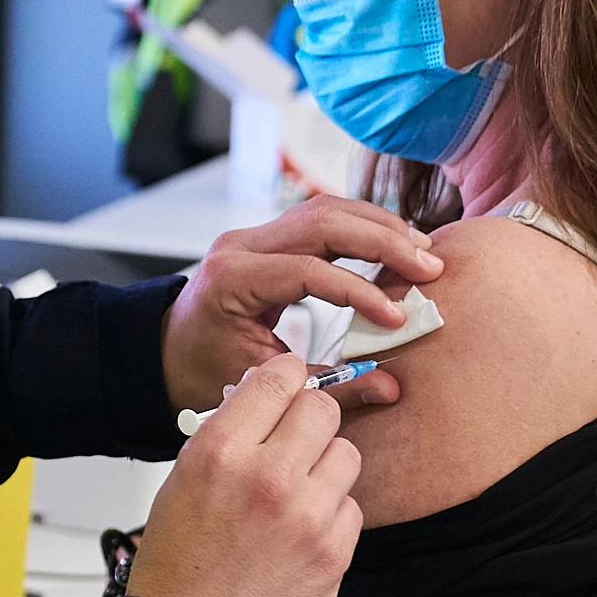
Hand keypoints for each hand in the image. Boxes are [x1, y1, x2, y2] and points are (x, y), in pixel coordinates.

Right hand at [129, 355, 364, 596]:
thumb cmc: (178, 571)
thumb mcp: (182, 484)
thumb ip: (228, 438)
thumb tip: (265, 401)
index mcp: (219, 450)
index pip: (279, 378)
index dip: (288, 381)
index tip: (289, 391)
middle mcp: (266, 475)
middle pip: (323, 409)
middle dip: (311, 423)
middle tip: (296, 445)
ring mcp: (306, 514)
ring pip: (346, 455)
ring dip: (326, 470)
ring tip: (297, 498)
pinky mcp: (333, 552)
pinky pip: (352, 508)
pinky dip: (333, 517)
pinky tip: (302, 537)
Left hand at [163, 197, 442, 412]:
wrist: (168, 352)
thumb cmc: (204, 370)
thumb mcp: (262, 382)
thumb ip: (327, 383)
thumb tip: (391, 386)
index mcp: (232, 279)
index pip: (308, 270)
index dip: (359, 291)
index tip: (397, 317)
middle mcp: (241, 245)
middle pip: (322, 222)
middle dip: (382, 241)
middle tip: (428, 266)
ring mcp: (254, 235)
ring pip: (326, 209)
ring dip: (379, 226)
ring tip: (421, 251)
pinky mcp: (270, 237)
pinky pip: (321, 218)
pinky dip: (363, 227)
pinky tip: (395, 245)